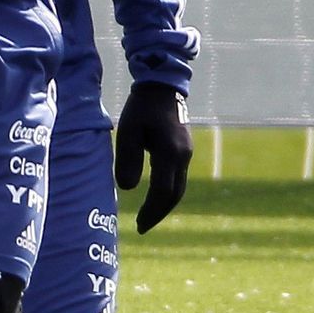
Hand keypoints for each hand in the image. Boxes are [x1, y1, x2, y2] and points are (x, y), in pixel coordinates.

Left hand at [114, 82, 191, 233]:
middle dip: (158, 213)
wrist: (162, 86)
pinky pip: (179, 178)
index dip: (151, 211)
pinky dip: (168, 192)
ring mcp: (186, 152)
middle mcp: (183, 156)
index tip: (139, 225)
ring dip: (164, 205)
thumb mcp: (128, 131)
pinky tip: (156, 197)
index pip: (163, 192)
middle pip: (174, 194)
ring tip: (148, 217)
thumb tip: (128, 188)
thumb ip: (127, 159)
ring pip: (179, 187)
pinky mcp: (184, 149)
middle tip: (142, 227)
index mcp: (170, 152)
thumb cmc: (141, 107)